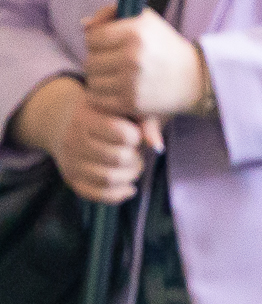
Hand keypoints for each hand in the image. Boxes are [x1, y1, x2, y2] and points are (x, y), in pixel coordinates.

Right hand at [13, 76, 152, 203]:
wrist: (62, 119)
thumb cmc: (104, 112)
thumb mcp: (121, 108)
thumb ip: (144, 122)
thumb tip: (157, 147)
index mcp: (85, 117)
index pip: (123, 134)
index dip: (137, 137)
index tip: (135, 135)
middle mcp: (72, 139)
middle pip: (118, 159)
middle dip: (136, 158)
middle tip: (137, 153)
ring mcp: (69, 161)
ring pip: (109, 179)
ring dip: (130, 176)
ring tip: (135, 167)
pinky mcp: (70, 178)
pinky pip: (97, 194)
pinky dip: (118, 195)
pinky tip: (130, 188)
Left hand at [81, 5, 208, 118]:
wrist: (196, 78)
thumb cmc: (165, 46)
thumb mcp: (145, 20)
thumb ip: (111, 15)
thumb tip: (83, 26)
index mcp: (136, 32)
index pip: (91, 38)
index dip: (98, 41)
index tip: (112, 46)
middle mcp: (133, 56)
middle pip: (90, 61)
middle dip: (100, 62)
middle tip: (116, 64)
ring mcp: (132, 81)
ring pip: (92, 81)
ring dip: (101, 80)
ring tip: (117, 77)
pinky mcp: (133, 103)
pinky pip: (99, 99)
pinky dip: (104, 97)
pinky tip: (118, 91)